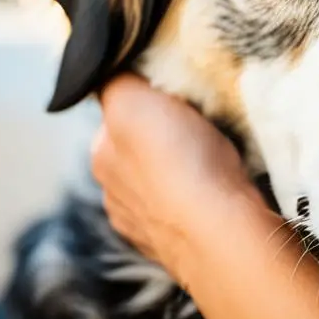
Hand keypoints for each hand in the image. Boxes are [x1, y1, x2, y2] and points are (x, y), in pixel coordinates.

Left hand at [90, 74, 257, 274]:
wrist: (217, 229)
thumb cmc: (175, 158)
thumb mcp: (132, 98)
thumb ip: (114, 81)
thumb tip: (110, 72)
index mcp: (101, 155)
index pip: (118, 116)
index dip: (147, 101)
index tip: (176, 96)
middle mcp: (114, 194)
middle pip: (139, 152)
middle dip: (163, 139)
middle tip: (199, 125)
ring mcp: (145, 227)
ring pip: (162, 186)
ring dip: (180, 174)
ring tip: (212, 160)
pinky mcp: (178, 247)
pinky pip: (184, 213)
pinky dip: (195, 202)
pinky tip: (215, 193)